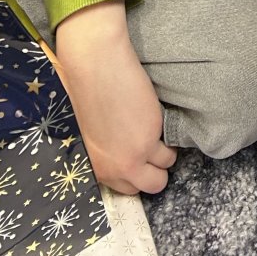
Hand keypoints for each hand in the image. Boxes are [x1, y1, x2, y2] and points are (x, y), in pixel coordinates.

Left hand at [53, 0, 175, 194]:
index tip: (139, 158)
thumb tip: (120, 153)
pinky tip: (159, 122)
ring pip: (164, 172)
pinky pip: (170, 150)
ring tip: (157, 134)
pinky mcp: (151, 138)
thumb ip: (104, 151)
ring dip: (164, 156)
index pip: (124, 188)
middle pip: (147, 186)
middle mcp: (114, 168)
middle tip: (152, 149)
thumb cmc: (85, 92)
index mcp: (95, 167)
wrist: (96, 67)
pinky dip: (170, 139)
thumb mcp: (90, 134)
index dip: (135, 173)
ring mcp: (134, 155)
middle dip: (152, 171)